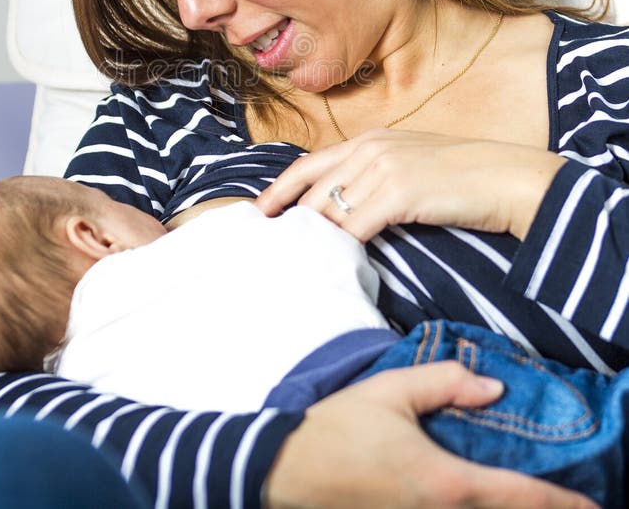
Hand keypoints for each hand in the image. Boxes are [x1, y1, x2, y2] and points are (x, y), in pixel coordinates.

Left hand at [256, 129, 565, 241]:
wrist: (511, 179)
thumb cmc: (468, 177)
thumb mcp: (413, 162)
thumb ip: (378, 175)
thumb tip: (350, 208)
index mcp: (371, 140)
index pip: (309, 164)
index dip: (279, 189)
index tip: (260, 213)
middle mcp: (371, 148)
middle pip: (312, 189)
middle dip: (288, 220)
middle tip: (270, 247)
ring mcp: (383, 167)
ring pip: (330, 210)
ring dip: (312, 238)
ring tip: (294, 262)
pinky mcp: (399, 192)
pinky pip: (355, 226)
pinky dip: (339, 246)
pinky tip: (332, 263)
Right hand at [263, 361, 596, 508]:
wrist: (289, 471)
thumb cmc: (340, 430)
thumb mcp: (391, 392)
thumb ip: (444, 383)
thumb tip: (490, 387)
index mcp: (446, 483)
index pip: (519, 496)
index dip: (561, 503)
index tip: (591, 506)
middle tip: (569, 506)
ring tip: (529, 503)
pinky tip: (478, 503)